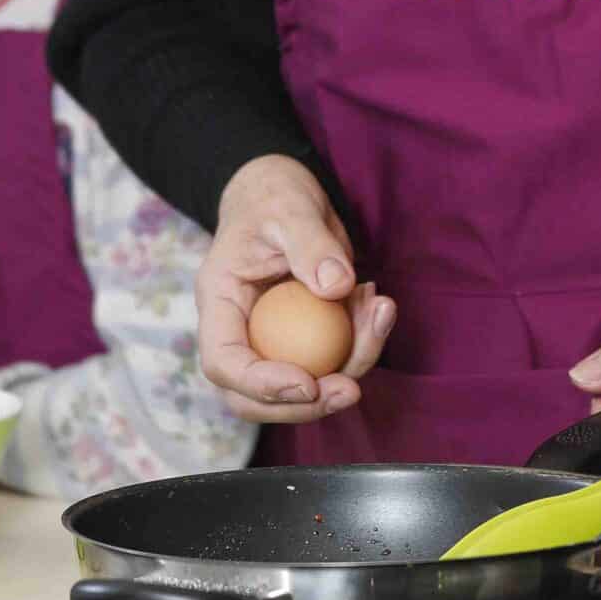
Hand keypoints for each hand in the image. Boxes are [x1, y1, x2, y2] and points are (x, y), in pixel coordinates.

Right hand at [198, 154, 394, 422]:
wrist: (282, 194)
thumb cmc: (275, 197)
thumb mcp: (290, 210)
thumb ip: (310, 246)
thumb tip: (337, 288)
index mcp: (219, 303)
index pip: (224, 362)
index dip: (261, 384)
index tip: (308, 384)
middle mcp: (241, 330)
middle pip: (255, 396)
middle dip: (304, 405)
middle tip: (351, 390)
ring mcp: (271, 338)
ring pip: (301, 383)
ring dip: (349, 365)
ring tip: (381, 312)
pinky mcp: (304, 336)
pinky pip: (333, 356)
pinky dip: (362, 340)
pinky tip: (380, 304)